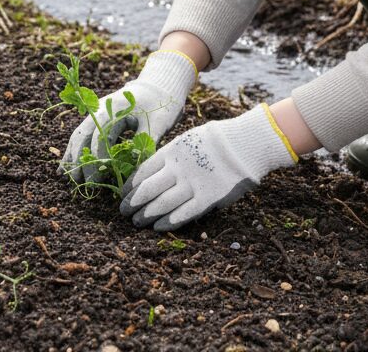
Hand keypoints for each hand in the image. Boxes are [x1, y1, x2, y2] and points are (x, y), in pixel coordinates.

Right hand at [62, 50, 197, 185]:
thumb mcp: (158, 123)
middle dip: (81, 159)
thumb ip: (146, 143)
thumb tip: (137, 168)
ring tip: (72, 179)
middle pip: (83, 135)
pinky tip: (67, 165)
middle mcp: (100, 108)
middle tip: (84, 183)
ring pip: (79, 134)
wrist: (157, 87)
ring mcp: (97, 112)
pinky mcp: (98, 118)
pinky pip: (82, 134)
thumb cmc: (160, 105)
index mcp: (115, 109)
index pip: (100, 134)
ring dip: (74, 156)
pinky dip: (75, 149)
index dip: (98, 156)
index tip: (100, 176)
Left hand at [119, 103, 298, 229]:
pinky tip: (158, 227)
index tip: (123, 194)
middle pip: (149, 188)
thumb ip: (173, 156)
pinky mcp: (207, 198)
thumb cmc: (216, 140)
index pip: (144, 170)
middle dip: (134, 202)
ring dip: (147, 214)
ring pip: (162, 203)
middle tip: (124, 212)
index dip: (132, 185)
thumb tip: (158, 172)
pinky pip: (184, 213)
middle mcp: (178, 168)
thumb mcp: (188, 140)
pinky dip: (169, 221)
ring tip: (137, 222)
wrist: (243, 143)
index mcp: (172, 152)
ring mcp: (192, 184)